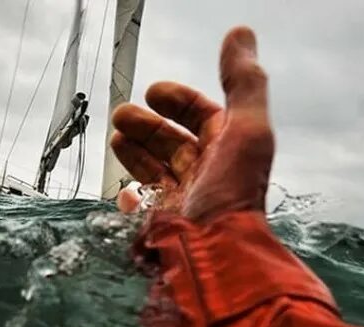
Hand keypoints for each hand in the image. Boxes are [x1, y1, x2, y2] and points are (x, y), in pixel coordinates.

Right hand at [110, 26, 272, 219]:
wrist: (216, 256)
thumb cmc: (232, 194)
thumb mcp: (247, 129)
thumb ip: (244, 81)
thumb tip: (241, 33)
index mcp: (229, 152)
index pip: (203, 116)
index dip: (179, 100)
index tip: (152, 92)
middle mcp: (208, 177)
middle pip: (173, 143)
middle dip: (147, 126)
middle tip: (121, 114)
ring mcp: (184, 204)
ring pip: (155, 172)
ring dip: (134, 153)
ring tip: (116, 139)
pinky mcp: (163, 230)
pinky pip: (143, 210)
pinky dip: (132, 198)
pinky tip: (127, 193)